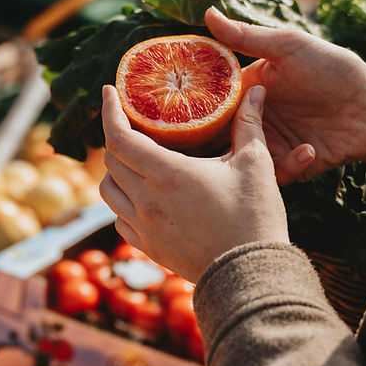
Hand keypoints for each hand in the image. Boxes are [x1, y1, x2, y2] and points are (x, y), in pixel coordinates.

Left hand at [99, 84, 288, 282]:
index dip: (109, 111)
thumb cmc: (255, 218)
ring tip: (134, 160)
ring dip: (115, 171)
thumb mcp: (255, 164)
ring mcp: (144, 227)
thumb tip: (257, 90)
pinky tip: (142, 196)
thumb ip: (249, 123)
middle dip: (117, 137)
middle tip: (132, 124)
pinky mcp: (148, 248)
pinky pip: (120, 219)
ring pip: (108, 191)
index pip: (119, 136)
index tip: (108, 93)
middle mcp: (146, 200)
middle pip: (111, 160)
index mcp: (166, 174)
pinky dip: (123, 202)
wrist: (250, 275)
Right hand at [205, 8, 365, 188]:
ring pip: (240, 160)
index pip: (208, 101)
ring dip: (250, 156)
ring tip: (265, 148)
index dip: (191, 107)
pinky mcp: (288, 166)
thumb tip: (207, 13)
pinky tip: (309, 149)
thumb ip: (247, 36)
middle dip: (210, 144)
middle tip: (215, 144)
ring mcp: (269, 144)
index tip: (179, 112)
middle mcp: (253, 118)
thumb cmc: (335, 69)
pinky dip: (288, 166)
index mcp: (247, 89)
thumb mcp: (290, 47)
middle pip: (217, 136)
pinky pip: (274, 174)